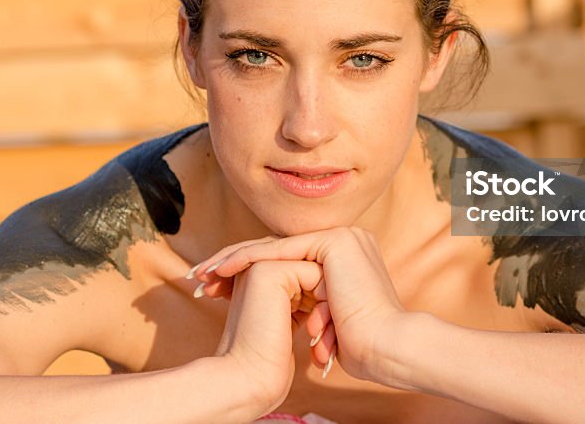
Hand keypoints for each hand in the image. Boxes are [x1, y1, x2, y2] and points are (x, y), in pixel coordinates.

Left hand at [191, 227, 407, 384]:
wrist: (384, 348)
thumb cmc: (359, 347)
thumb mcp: (327, 321)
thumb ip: (313, 309)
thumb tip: (300, 320)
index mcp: (346, 258)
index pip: (287, 259)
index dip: (249, 272)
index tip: (216, 288)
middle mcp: (345, 241)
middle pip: (277, 250)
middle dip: (235, 264)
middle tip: (201, 278)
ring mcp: (342, 238)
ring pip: (275, 247)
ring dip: (235, 259)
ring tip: (204, 274)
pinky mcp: (334, 242)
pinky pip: (281, 248)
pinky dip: (249, 258)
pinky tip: (222, 269)